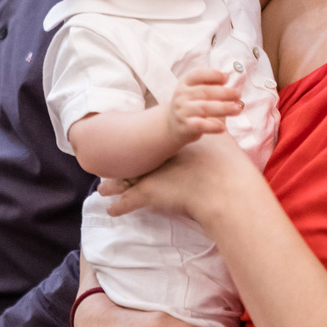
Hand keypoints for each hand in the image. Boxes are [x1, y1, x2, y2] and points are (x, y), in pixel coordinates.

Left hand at [100, 133, 255, 221]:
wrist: (221, 187)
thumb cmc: (224, 163)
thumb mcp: (223, 138)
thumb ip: (219, 128)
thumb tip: (223, 115)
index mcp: (170, 145)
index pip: (150, 143)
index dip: (141, 144)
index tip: (132, 143)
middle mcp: (156, 158)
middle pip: (132, 159)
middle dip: (120, 162)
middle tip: (108, 161)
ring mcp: (149, 176)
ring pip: (123, 181)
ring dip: (112, 185)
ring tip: (102, 188)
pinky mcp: (147, 195)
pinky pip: (126, 203)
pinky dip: (118, 208)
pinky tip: (110, 212)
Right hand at [167, 69, 242, 145]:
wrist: (172, 125)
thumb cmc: (191, 105)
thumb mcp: (195, 91)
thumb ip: (210, 84)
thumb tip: (228, 77)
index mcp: (185, 83)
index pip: (198, 74)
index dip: (213, 75)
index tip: (227, 78)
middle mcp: (181, 95)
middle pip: (205, 91)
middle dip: (224, 92)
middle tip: (238, 94)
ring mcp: (182, 111)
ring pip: (205, 108)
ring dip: (223, 108)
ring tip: (237, 109)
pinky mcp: (185, 126)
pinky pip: (200, 125)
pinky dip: (213, 126)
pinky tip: (223, 127)